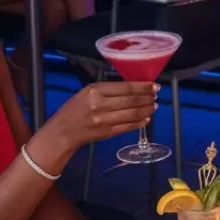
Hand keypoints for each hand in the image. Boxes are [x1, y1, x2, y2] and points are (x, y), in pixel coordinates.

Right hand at [43, 81, 157, 153]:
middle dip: (147, 98)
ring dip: (146, 110)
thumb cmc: (75, 108)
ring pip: (132, 114)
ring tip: (155, 105)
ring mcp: (104, 121)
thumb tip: (133, 87)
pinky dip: (140, 122)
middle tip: (156, 95)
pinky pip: (127, 127)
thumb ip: (108, 89)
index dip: (142, 87)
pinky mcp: (107, 133)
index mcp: (95, 91)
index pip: (125, 88)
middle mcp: (100, 105)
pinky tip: (147, 118)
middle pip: (131, 101)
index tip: (154, 85)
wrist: (62, 131)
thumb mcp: (87, 91)